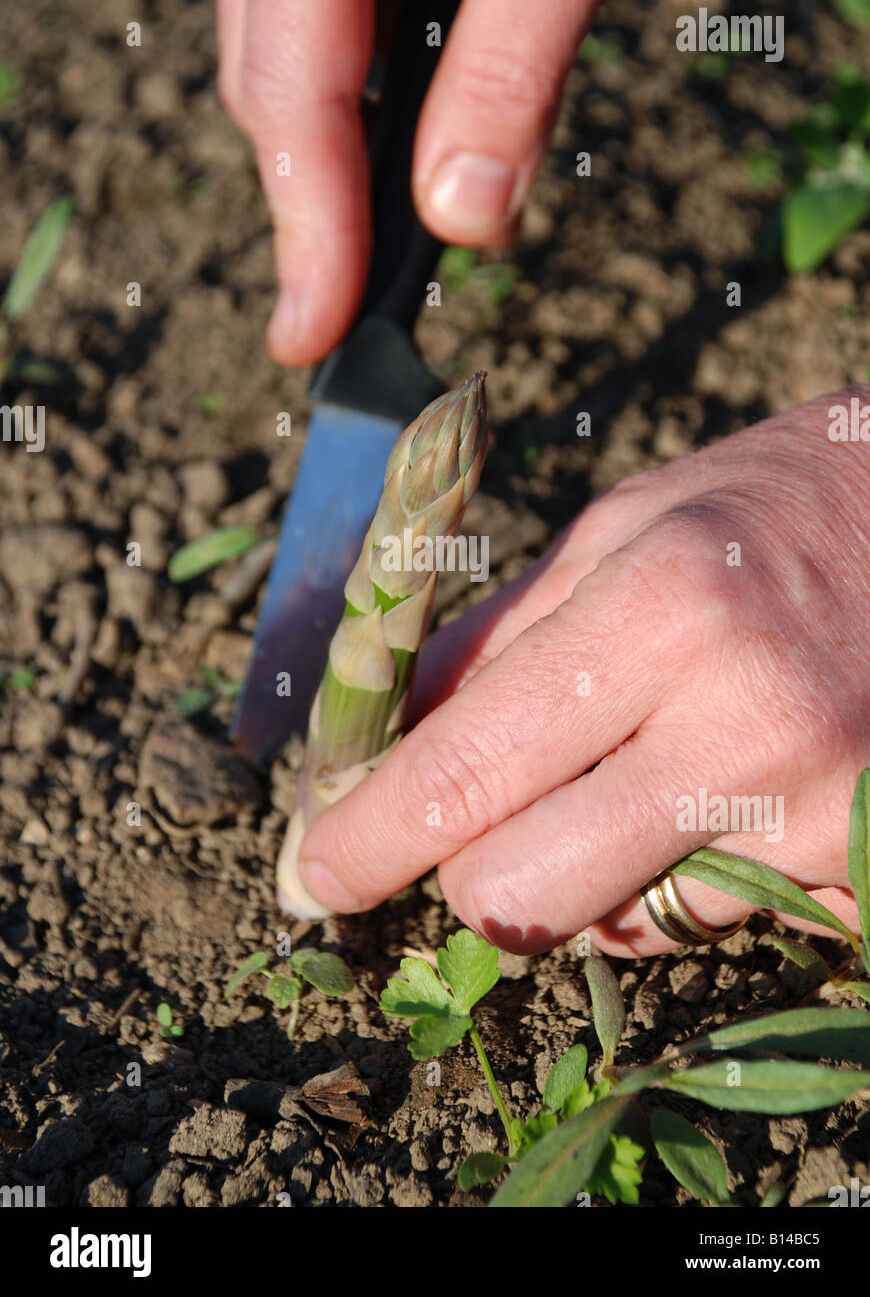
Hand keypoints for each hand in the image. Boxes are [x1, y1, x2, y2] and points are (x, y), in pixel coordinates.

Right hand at [217, 0, 667, 365]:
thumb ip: (511, 67)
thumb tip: (463, 218)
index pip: (291, 91)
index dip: (307, 228)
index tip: (312, 337)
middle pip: (271, 74)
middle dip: (318, 195)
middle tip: (362, 304)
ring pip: (297, 38)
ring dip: (351, 136)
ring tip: (430, 212)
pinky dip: (383, 70)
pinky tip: (449, 105)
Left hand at [289, 388, 869, 956]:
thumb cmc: (767, 514)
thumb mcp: (618, 530)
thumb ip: (494, 637)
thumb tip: (382, 743)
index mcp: (659, 613)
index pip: (468, 769)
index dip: (368, 837)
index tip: (313, 873)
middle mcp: (743, 726)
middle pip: (521, 894)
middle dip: (469, 871)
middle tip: (478, 821)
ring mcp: (818, 817)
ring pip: (619, 927)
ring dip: (591, 869)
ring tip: (650, 762)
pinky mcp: (863, 875)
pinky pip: (712, 928)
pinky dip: (679, 882)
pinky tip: (721, 792)